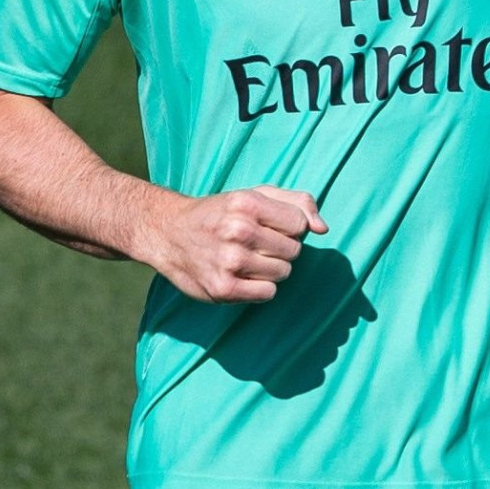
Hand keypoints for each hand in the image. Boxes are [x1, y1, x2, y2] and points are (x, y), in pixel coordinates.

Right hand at [136, 186, 323, 304]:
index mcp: (247, 203)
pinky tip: (241, 275)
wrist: (167, 232)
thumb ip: (298, 203)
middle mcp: (238, 230)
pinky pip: (268, 293)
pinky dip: (260, 287)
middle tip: (254, 243)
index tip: (269, 226)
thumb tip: (322, 229)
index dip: (289, 227)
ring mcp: (229, 261)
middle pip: (294, 250)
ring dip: (271, 268)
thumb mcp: (256, 195)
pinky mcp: (223, 289)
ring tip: (246, 258)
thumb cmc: (221, 213)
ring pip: (284, 272)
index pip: (300, 224)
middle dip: (280, 248)